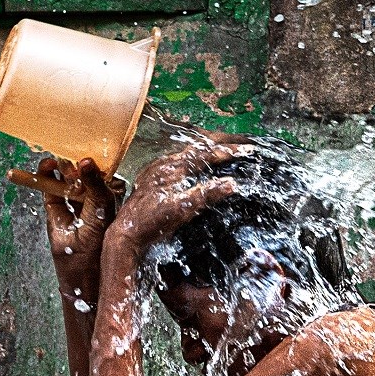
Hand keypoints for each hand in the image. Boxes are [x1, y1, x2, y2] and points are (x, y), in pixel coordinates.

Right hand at [27, 155, 120, 288]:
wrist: (83, 270)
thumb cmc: (100, 241)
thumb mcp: (103, 208)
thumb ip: (95, 185)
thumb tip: (86, 161)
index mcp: (106, 196)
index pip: (99, 172)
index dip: (93, 161)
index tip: (88, 147)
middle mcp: (89, 198)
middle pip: (80, 173)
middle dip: (74, 162)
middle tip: (72, 155)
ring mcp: (71, 204)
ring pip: (64, 179)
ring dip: (60, 167)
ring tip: (58, 159)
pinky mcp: (54, 210)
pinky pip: (49, 189)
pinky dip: (45, 177)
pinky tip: (47, 166)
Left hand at [106, 134, 260, 248]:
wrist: (126, 234)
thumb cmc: (151, 222)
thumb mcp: (182, 209)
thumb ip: (206, 194)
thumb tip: (231, 184)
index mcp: (173, 167)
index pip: (208, 153)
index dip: (230, 150)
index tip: (249, 149)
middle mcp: (165, 164)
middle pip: (198, 147)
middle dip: (221, 143)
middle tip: (240, 141)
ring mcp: (157, 171)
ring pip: (187, 153)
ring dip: (207, 150)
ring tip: (222, 148)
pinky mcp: (152, 180)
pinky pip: (178, 162)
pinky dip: (193, 160)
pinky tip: (193, 165)